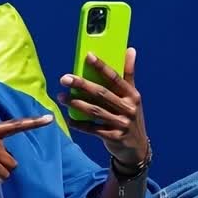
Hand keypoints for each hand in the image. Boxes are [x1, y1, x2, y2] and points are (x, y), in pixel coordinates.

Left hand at [57, 47, 148, 167]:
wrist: (137, 148)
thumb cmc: (130, 116)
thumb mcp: (133, 97)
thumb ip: (129, 74)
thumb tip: (130, 49)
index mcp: (133, 95)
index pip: (115, 78)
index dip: (102, 66)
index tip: (88, 55)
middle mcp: (128, 108)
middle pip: (102, 93)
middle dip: (82, 85)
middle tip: (64, 78)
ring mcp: (121, 124)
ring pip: (95, 111)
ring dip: (76, 104)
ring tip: (61, 97)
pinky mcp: (113, 137)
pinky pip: (92, 129)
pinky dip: (80, 124)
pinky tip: (69, 118)